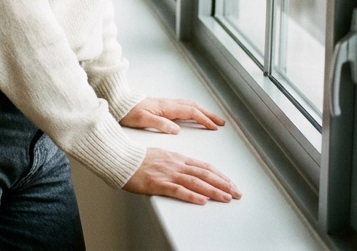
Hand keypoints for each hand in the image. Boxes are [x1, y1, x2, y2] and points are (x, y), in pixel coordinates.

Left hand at [119, 97, 224, 133]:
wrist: (117, 102)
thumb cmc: (127, 111)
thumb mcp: (142, 120)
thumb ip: (160, 124)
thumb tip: (176, 130)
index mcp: (166, 107)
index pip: (191, 112)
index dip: (204, 119)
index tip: (215, 127)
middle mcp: (168, 104)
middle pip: (193, 107)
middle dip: (208, 114)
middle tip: (221, 122)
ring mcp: (165, 105)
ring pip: (189, 106)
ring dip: (202, 112)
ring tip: (212, 119)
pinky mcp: (161, 107)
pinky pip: (182, 107)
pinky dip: (193, 111)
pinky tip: (193, 117)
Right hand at [123, 148, 240, 204]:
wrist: (120, 158)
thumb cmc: (137, 159)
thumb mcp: (161, 155)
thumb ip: (175, 162)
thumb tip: (188, 170)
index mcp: (177, 158)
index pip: (204, 167)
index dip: (220, 175)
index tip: (230, 183)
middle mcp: (176, 165)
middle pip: (204, 174)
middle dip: (223, 184)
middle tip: (236, 193)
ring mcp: (167, 174)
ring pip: (195, 183)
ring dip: (213, 191)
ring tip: (226, 197)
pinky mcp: (158, 184)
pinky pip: (178, 190)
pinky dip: (191, 196)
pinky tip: (202, 201)